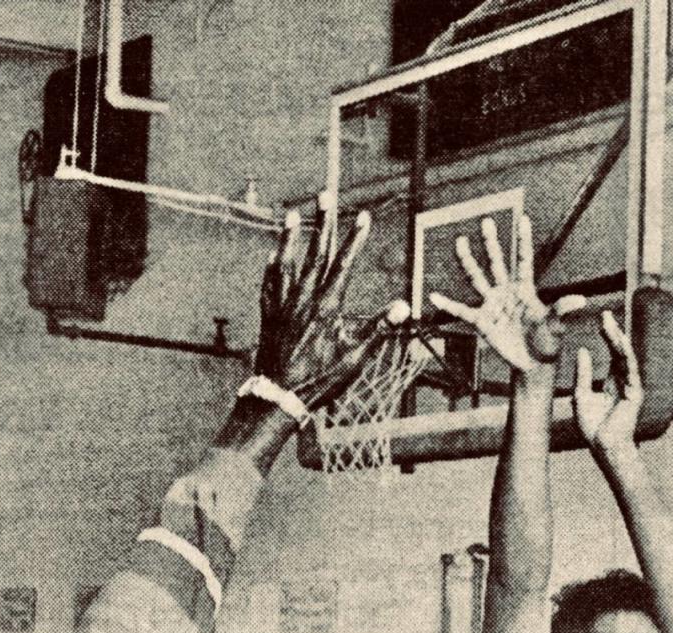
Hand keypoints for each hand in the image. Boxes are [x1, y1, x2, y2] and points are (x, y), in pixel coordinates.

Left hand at [255, 193, 407, 409]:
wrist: (280, 397)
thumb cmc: (321, 380)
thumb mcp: (355, 357)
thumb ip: (378, 328)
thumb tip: (404, 307)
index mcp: (327, 306)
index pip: (344, 264)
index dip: (355, 239)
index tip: (363, 216)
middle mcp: (303, 299)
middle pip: (315, 253)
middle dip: (323, 223)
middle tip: (326, 195)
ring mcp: (283, 306)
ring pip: (288, 263)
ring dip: (292, 237)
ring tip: (293, 214)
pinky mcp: (268, 317)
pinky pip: (269, 285)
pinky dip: (272, 267)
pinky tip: (273, 256)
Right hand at [429, 214, 582, 371]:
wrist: (533, 363)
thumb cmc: (548, 342)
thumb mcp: (555, 326)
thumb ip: (562, 310)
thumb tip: (580, 301)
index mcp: (526, 290)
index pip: (524, 260)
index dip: (523, 241)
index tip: (523, 218)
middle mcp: (507, 292)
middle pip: (498, 262)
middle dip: (492, 243)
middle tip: (487, 221)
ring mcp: (492, 305)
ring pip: (478, 278)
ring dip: (469, 261)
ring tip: (461, 242)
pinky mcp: (482, 321)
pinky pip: (462, 311)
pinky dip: (448, 305)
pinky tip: (434, 297)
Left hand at [573, 311, 642, 454]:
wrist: (602, 446)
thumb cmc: (592, 426)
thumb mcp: (581, 395)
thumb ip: (583, 374)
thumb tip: (583, 350)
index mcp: (613, 381)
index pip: (612, 352)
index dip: (607, 336)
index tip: (601, 318)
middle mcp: (625, 380)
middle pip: (620, 351)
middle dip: (613, 332)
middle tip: (605, 314)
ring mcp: (631, 386)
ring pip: (626, 358)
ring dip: (619, 340)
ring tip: (611, 325)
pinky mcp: (635, 393)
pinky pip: (631, 371)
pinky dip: (626, 357)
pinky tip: (621, 343)